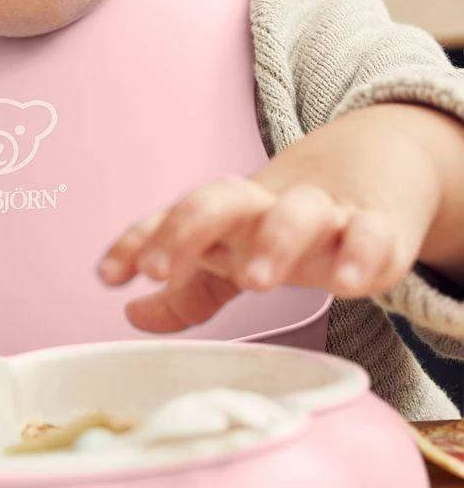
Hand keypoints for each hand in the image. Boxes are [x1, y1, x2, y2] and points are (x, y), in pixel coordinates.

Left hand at [97, 172, 413, 332]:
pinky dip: (361, 254)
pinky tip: (349, 282)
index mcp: (228, 212)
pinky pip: (370, 234)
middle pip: (221, 200)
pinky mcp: (378, 228)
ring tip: (254, 282)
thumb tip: (132, 313)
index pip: (174, 219)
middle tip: (159, 271)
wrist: (371, 173)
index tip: (109, 275)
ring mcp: (324, 214)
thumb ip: (187, 290)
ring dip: (272, 241)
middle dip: (186, 231)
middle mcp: (268, 206)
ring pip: (296, 213)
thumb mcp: (234, 256)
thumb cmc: (284, 228)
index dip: (139, 242)